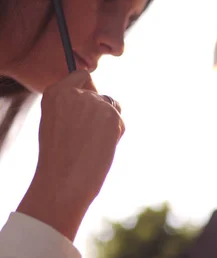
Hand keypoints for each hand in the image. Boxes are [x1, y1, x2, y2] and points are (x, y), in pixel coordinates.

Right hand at [17, 69, 124, 240]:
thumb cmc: (59, 160)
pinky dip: (115, 135)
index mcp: (54, 93)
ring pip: (112, 108)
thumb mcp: (57, 125)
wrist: (64, 181)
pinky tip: (101, 148)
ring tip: (92, 146)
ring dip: (109, 125)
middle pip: (101, 95)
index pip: (82, 76)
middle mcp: (74, 93)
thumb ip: (73, 108)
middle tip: (88, 140)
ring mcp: (93, 102)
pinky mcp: (111, 114)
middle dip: (101, 114)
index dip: (90, 90)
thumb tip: (101, 101)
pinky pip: (120, 122)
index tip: (90, 107)